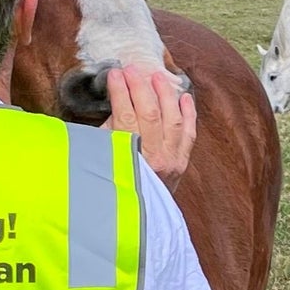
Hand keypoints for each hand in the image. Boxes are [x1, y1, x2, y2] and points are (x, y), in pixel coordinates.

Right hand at [102, 64, 196, 192]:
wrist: (134, 220)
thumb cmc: (110, 187)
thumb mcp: (99, 160)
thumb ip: (108, 133)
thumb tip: (116, 102)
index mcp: (130, 158)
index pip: (125, 115)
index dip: (119, 91)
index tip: (113, 74)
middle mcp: (155, 159)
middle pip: (150, 112)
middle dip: (139, 86)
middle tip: (131, 69)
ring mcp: (172, 161)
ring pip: (173, 118)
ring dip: (165, 93)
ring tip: (155, 75)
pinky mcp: (182, 164)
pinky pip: (190, 133)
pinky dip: (189, 113)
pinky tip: (184, 96)